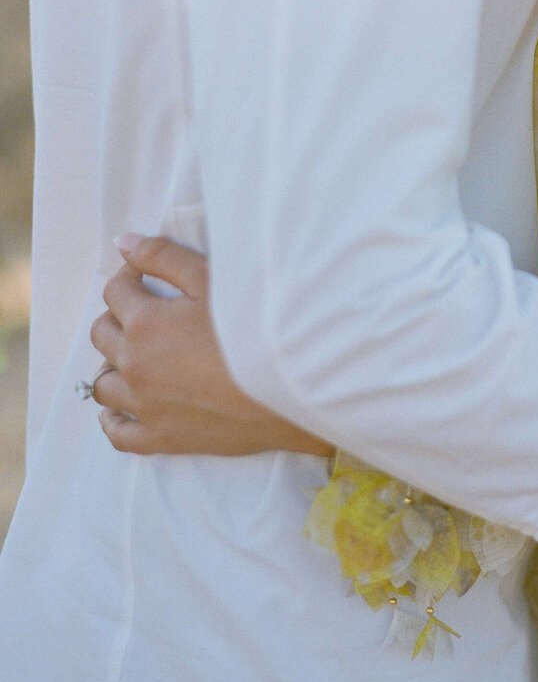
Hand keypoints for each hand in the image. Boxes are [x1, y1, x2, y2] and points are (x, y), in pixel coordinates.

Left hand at [89, 236, 332, 458]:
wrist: (290, 388)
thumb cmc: (254, 328)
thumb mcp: (211, 280)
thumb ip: (163, 257)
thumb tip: (123, 243)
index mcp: (144, 324)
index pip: (114, 292)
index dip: (129, 278)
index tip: (147, 278)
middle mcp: (134, 366)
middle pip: (102, 335)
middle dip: (119, 317)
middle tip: (148, 312)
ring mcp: (144, 406)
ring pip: (102, 385)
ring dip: (113, 365)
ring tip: (137, 356)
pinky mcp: (161, 438)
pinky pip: (118, 434)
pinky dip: (113, 419)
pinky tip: (121, 409)